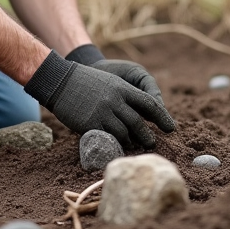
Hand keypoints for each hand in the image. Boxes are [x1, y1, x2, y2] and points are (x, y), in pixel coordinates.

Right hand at [25, 51, 175, 147]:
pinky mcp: (90, 124)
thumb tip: (140, 109)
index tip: (170, 127)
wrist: (59, 81)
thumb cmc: (84, 81)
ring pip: (124, 133)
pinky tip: (117, 148)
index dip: (162, 117)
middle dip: (147, 136)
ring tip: (134, 147)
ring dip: (131, 142)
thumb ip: (124, 94)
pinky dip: (115, 146)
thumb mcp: (109, 81)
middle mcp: (115, 101)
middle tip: (151, 143)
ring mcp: (102, 113)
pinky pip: (107, 139)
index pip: (149, 103)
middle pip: (138, 122)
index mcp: (122, 88)